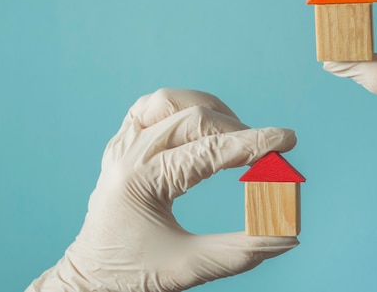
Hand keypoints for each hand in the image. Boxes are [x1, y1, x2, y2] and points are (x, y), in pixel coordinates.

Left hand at [26, 88, 297, 291]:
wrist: (88, 279)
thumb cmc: (133, 275)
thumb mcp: (188, 267)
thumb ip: (242, 249)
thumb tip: (288, 234)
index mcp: (140, 181)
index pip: (209, 150)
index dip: (254, 144)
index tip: (287, 140)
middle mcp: (128, 154)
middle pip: (193, 118)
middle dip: (238, 130)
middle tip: (268, 152)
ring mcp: (122, 145)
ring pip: (169, 101)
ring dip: (208, 110)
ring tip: (235, 133)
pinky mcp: (122, 145)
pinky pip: (150, 107)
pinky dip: (181, 107)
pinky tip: (199, 124)